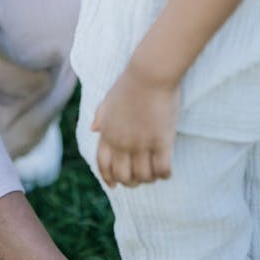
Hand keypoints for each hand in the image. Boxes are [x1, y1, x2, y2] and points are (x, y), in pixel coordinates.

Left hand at [92, 64, 179, 188]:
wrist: (149, 73)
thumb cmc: (130, 83)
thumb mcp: (109, 99)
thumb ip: (101, 116)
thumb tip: (93, 129)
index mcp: (108, 132)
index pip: (103, 164)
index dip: (108, 178)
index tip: (114, 185)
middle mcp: (122, 142)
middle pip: (123, 176)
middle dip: (131, 181)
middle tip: (140, 177)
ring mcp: (142, 143)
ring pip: (144, 176)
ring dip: (149, 178)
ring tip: (154, 171)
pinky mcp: (161, 141)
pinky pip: (163, 169)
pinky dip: (164, 174)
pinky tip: (166, 169)